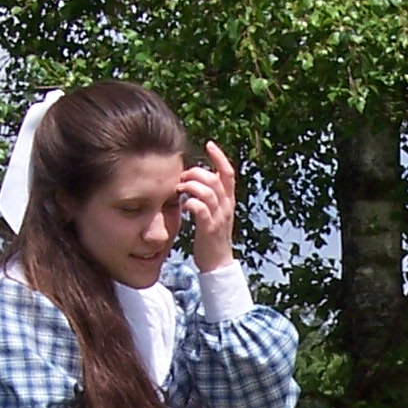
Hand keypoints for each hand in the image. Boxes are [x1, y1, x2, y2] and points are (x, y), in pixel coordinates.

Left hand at [180, 142, 237, 272]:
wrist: (218, 263)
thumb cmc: (211, 235)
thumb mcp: (214, 211)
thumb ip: (208, 195)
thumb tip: (193, 177)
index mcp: (228, 200)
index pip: (228, 173)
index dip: (219, 157)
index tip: (209, 144)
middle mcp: (226, 206)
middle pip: (214, 179)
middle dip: (196, 173)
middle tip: (181, 177)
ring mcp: (219, 218)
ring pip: (208, 192)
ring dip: (191, 186)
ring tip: (179, 189)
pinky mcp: (209, 229)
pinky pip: (200, 209)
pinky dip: (190, 203)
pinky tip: (183, 205)